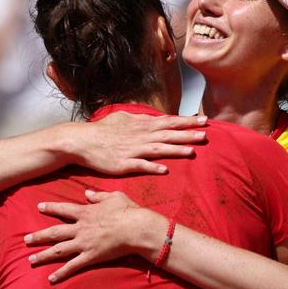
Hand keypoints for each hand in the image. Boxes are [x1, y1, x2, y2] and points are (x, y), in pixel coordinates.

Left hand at [25, 190, 155, 282]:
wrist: (136, 228)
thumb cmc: (127, 211)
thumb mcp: (113, 196)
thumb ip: (98, 195)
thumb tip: (87, 193)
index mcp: (85, 212)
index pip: (63, 209)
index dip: (51, 208)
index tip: (39, 207)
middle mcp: (80, 228)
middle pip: (55, 232)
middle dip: (39, 236)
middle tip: (25, 240)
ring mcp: (84, 243)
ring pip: (58, 249)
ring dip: (43, 255)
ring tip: (30, 260)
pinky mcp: (91, 257)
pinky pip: (72, 266)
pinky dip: (61, 273)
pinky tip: (50, 278)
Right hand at [70, 111, 206, 174]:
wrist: (81, 141)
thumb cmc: (101, 130)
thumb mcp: (122, 118)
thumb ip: (139, 118)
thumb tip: (152, 117)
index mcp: (141, 125)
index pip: (168, 122)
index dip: (186, 122)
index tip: (203, 120)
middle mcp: (140, 136)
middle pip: (168, 135)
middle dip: (188, 134)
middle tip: (206, 134)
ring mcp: (132, 150)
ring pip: (158, 150)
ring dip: (175, 150)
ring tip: (192, 151)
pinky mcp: (123, 164)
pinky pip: (140, 166)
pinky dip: (152, 167)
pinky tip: (164, 170)